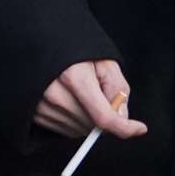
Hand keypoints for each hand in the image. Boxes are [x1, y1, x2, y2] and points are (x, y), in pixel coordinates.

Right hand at [32, 58, 147, 140]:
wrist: (39, 44)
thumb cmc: (75, 51)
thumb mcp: (103, 61)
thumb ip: (117, 89)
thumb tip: (122, 118)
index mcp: (73, 77)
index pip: (103, 117)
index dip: (125, 128)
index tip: (140, 128)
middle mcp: (55, 95)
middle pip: (93, 126)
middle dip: (105, 117)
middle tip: (100, 94)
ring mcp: (42, 107)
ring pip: (80, 131)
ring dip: (89, 120)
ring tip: (81, 94)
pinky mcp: (35, 115)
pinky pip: (65, 131)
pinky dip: (75, 121)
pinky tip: (71, 101)